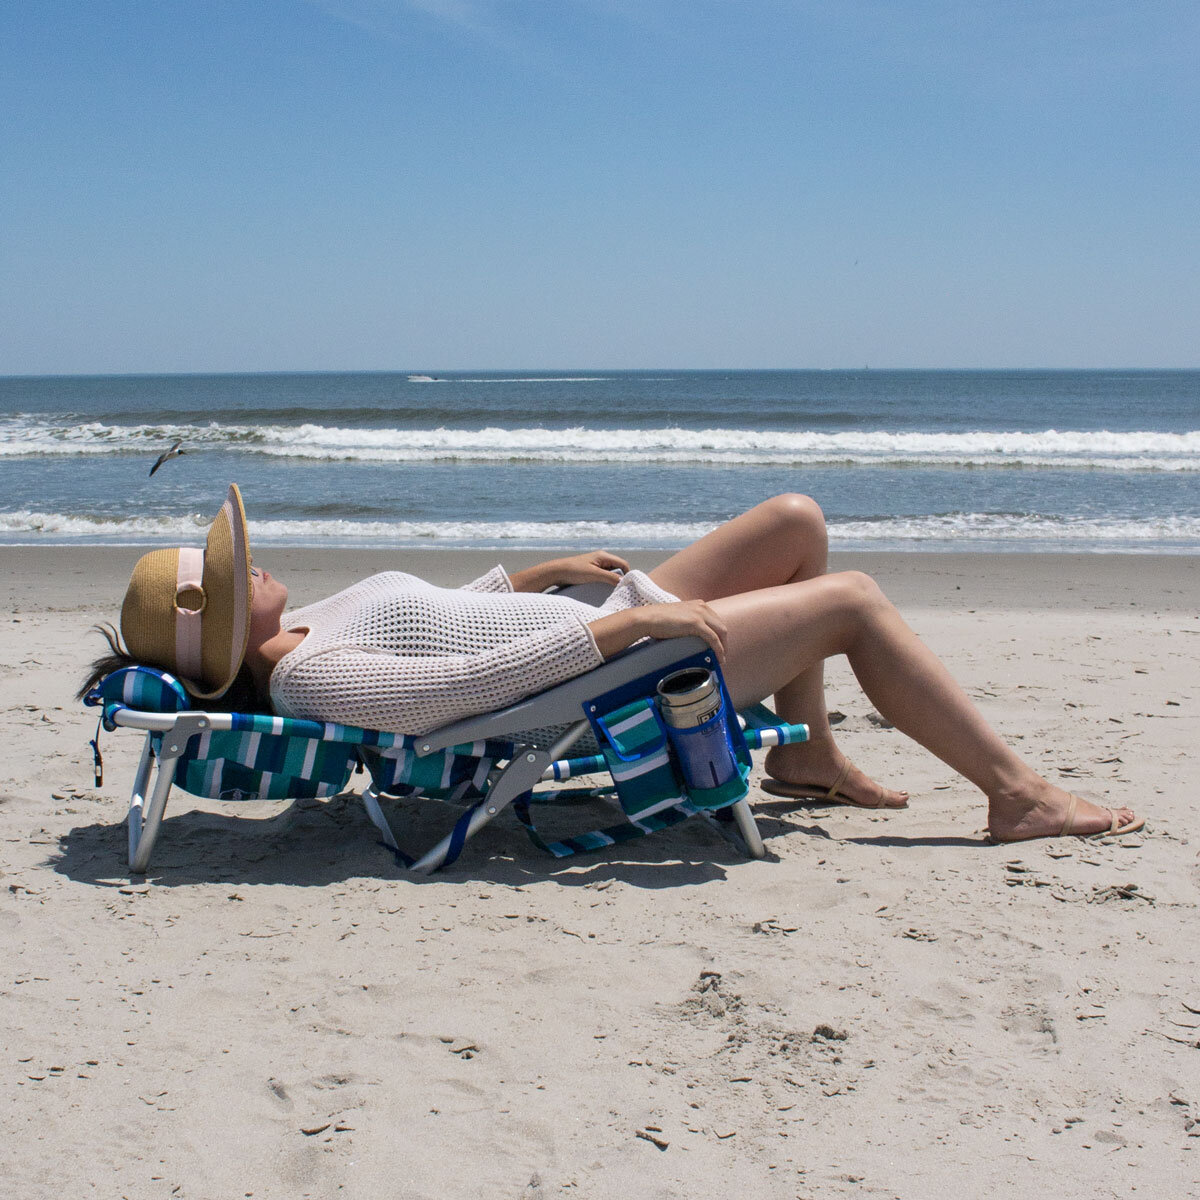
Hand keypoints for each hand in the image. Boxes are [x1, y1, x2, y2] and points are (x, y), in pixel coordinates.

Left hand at [509, 551, 630, 591]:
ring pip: (610, 574)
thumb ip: (610, 578)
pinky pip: (603, 577)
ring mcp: (596, 565)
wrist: (556, 572)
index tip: (625, 586)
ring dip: (611, 582)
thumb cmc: (574, 571)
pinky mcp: (591, 572)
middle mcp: (601, 559)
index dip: (627, 574)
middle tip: (617, 590)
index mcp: (604, 556)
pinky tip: (600, 590)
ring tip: (608, 591)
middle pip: (618, 569)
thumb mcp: (594, 575)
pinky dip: (604, 583)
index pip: (623, 564)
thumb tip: (624, 582)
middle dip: (619, 579)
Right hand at [590, 600, 728, 662]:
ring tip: (720, 659)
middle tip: (721, 654)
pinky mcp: (696, 623)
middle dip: (724, 641)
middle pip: (721, 626)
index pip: (715, 620)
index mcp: (698, 604)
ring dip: (723, 646)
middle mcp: (702, 607)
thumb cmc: (657, 620)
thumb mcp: (678, 618)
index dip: (719, 634)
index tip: (718, 645)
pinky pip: (713, 638)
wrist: (647, 618)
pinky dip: (718, 649)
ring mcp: (700, 614)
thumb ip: (687, 623)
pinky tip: (719, 657)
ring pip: (721, 632)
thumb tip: (690, 637)